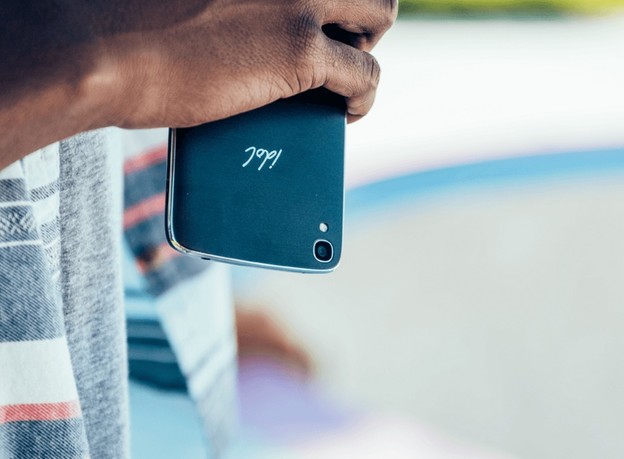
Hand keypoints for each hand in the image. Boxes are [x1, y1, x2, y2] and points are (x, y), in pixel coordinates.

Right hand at [99, 0, 396, 126]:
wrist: (94, 48)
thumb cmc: (122, 21)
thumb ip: (233, 0)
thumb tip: (250, 24)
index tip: (322, 17)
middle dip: (361, 13)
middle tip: (340, 40)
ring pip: (379, 13)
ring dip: (368, 47)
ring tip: (345, 79)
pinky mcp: (299, 51)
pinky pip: (366, 74)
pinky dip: (364, 97)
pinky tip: (347, 112)